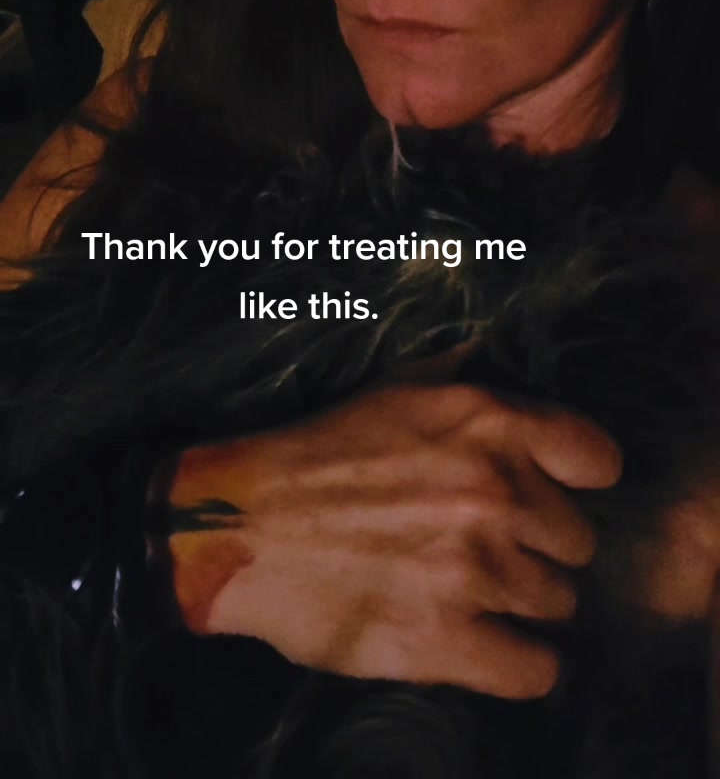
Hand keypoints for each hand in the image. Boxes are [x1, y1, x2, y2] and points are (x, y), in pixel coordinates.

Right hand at [165, 383, 621, 698]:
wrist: (242, 524)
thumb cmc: (320, 452)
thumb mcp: (402, 389)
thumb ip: (470, 382)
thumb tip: (510, 366)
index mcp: (488, 422)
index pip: (599, 459)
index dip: (578, 480)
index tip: (554, 491)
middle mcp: (495, 492)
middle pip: (578, 540)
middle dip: (540, 545)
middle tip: (490, 545)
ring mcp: (475, 569)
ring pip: (558, 603)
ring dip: (524, 601)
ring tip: (474, 591)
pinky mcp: (447, 640)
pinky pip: (536, 668)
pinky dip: (520, 662)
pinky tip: (489, 644)